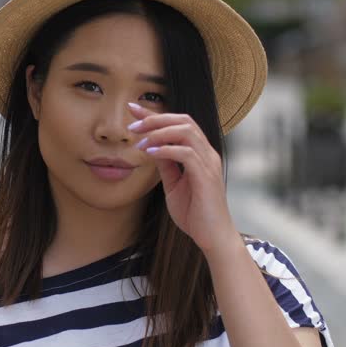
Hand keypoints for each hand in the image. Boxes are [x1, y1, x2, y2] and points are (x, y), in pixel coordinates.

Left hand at [127, 102, 237, 253]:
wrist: (212, 237)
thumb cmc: (195, 213)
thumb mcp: (173, 185)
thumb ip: (166, 165)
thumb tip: (151, 148)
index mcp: (200, 154)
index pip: (179, 124)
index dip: (156, 115)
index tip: (133, 109)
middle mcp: (207, 154)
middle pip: (184, 121)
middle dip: (156, 118)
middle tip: (133, 125)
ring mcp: (209, 164)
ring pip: (186, 132)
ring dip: (159, 132)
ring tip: (140, 140)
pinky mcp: (206, 177)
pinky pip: (186, 154)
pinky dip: (166, 150)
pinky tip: (150, 153)